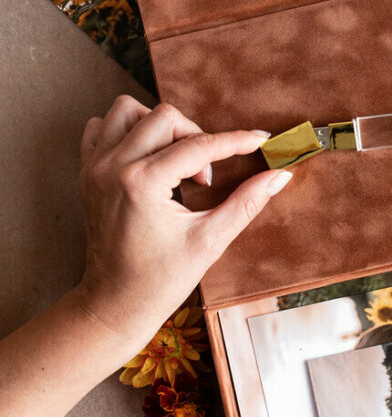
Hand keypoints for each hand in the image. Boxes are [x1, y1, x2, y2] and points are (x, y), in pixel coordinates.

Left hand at [75, 95, 290, 356]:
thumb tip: (280, 175)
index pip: (200, 146)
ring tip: (174, 158)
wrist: (113, 306)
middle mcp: (113, 168)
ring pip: (127, 110)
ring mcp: (94, 168)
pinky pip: (100, 127)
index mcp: (143, 184)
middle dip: (196, 137)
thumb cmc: (159, 281)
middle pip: (165, 117)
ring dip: (158, 126)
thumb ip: (247, 202)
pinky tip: (146, 156)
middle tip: (205, 176)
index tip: (261, 139)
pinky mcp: (86, 173)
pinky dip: (126, 131)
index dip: (237, 141)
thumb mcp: (210, 241)